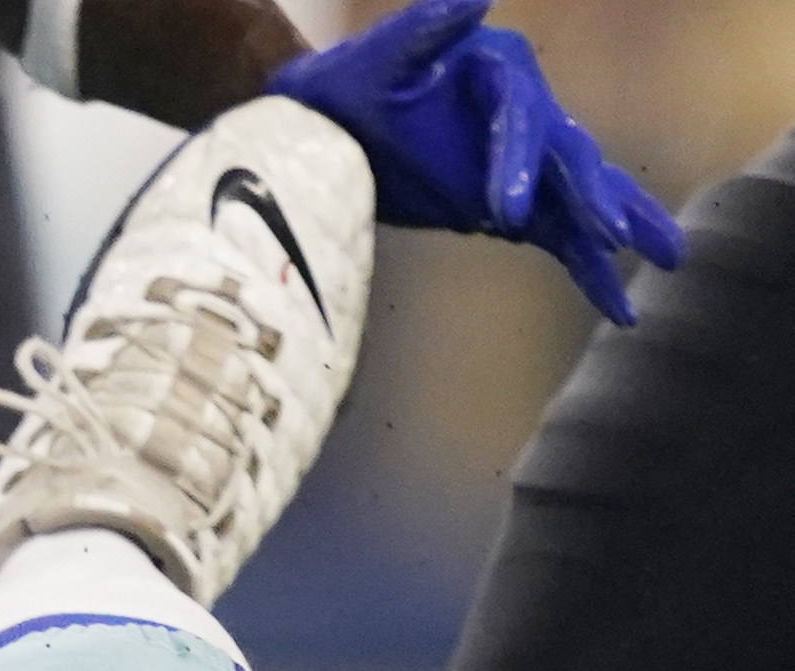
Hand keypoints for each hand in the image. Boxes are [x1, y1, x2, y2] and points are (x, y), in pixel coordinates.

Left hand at [268, 0, 683, 323]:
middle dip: (590, 197)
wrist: (332, 121)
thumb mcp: (378, 58)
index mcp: (499, 74)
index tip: (505, 213)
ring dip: (622, 225)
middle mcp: (526, 115)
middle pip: (568, 157)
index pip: (516, 119)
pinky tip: (621, 307)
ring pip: (584, 194)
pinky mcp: (515, 203)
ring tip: (671, 257)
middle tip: (612, 235)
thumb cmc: (352, 83)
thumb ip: (425, 30)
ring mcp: (526, 162)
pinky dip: (589, 268)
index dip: (516, 162)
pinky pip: (560, 236)